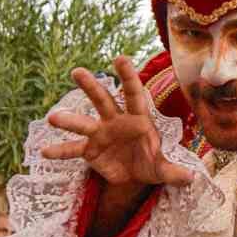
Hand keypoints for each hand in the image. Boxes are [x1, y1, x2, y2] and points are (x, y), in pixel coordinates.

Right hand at [41, 57, 193, 188]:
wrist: (136, 176)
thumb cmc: (153, 163)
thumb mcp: (164, 169)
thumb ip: (175, 171)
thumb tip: (192, 178)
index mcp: (138, 118)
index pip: (134, 94)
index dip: (128, 77)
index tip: (120, 58)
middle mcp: (116, 120)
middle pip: (103, 99)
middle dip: (91, 86)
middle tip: (77, 72)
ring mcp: (100, 133)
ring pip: (84, 122)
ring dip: (69, 119)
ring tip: (52, 118)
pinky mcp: (90, 150)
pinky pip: (74, 149)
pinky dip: (60, 151)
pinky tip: (44, 152)